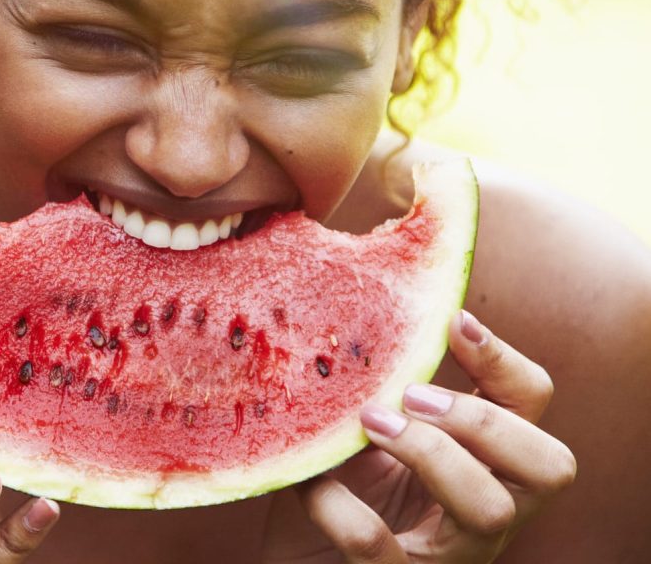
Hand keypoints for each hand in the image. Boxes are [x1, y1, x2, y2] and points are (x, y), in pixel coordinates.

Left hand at [261, 310, 576, 562]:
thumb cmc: (327, 503)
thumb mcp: (354, 438)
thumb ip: (372, 397)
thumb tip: (364, 330)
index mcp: (477, 465)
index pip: (530, 407)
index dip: (504, 361)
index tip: (455, 321)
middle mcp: (480, 516)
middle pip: (550, 465)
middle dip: (486, 420)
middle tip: (414, 397)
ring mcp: (447, 559)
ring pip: (493, 510)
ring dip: (432, 454)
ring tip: (372, 424)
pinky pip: (381, 548)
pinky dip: (340, 508)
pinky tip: (309, 483)